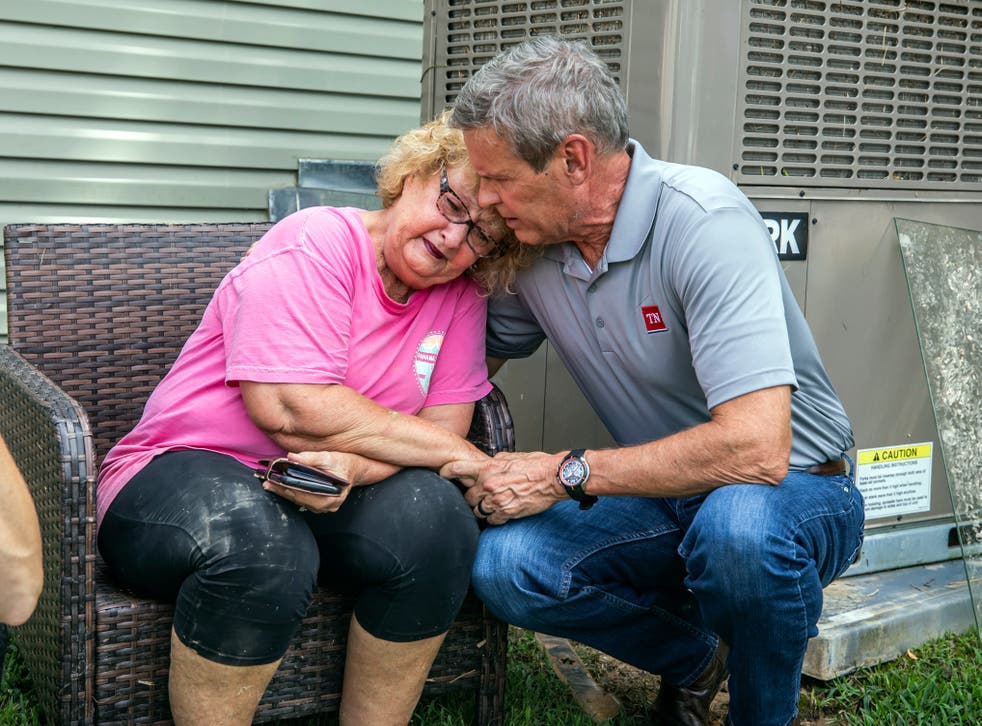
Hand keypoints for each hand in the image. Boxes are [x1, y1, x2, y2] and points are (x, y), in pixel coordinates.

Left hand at [261, 451, 358, 513]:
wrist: (356, 469)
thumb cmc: (344, 463)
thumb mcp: (329, 457)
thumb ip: (310, 458)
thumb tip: (291, 457)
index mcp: (331, 496)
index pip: (303, 495)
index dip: (286, 489)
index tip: (273, 482)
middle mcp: (328, 505)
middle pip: (300, 500)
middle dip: (282, 491)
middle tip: (267, 484)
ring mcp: (325, 507)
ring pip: (301, 502)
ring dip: (287, 493)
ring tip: (272, 485)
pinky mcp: (322, 505)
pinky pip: (305, 501)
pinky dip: (295, 494)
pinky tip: (284, 488)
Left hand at [442, 451, 566, 524]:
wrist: (553, 478)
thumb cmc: (536, 465)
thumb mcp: (510, 457)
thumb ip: (493, 462)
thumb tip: (484, 465)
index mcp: (488, 467)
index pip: (456, 469)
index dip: (446, 472)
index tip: (443, 475)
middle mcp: (489, 484)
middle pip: (466, 496)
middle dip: (471, 496)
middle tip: (478, 495)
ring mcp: (497, 501)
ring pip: (477, 511)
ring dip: (481, 508)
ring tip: (491, 503)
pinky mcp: (506, 513)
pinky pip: (491, 520)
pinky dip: (494, 517)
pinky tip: (501, 511)